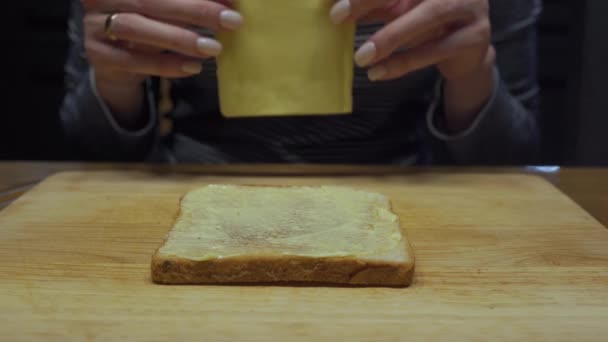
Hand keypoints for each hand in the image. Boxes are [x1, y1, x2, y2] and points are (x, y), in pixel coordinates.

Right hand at [82, 0, 242, 119]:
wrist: (116, 59)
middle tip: (232, 21)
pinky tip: (193, 67)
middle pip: (151, 1)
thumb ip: (193, 3)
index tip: (232, 0)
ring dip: (180, 38)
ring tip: (214, 48)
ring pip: (139, 29)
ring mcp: (95, 24)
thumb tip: (231, 3)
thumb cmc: (150, 23)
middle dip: (196, 10)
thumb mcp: (168, 8)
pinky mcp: (98, 55)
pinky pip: (134, 60)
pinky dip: (166, 65)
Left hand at [330, 0, 491, 81]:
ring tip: (360, 57)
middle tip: (336, 17)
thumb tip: (332, 6)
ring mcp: (471, 6)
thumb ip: (372, 4)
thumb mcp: (397, 7)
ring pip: (427, 17)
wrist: (466, 50)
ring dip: (389, 37)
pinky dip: (402, 63)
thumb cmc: (425, 21)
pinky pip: (434, 50)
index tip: (334, 2)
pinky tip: (377, 72)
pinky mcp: (475, 37)